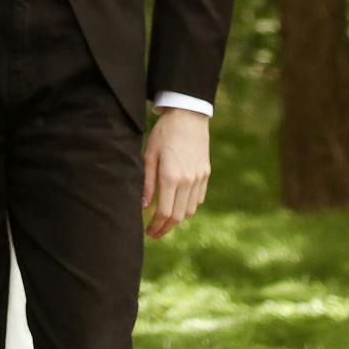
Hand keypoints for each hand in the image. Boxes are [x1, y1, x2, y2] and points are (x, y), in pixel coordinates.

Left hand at [143, 108, 209, 238]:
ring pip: (190, 210)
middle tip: (154, 233)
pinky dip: (188, 207)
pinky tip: (178, 204)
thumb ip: (146, 183)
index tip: (148, 232)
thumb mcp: (149, 155)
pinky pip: (198, 199)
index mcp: (171, 177)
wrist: (188, 116)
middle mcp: (188, 181)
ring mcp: (199, 178)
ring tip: (165, 220)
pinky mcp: (206, 174)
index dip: (156, 226)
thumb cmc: (163, 134)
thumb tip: (143, 207)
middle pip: (178, 216)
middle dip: (165, 228)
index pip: (164, 212)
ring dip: (177, 219)